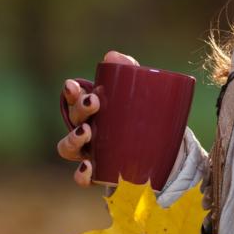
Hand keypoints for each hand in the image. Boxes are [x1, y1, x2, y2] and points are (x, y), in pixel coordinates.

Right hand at [57, 50, 139, 185]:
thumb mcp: (142, 93)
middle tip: (94, 103)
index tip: (73, 86)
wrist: (165, 155)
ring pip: (68, 148)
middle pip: (73, 119)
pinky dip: (81, 174)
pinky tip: (88, 167)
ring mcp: (90, 153)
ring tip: (87, 132)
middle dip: (79, 109)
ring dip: (73, 139)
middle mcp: (87, 130)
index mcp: (94, 109)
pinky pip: (82, 177)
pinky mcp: (100, 174)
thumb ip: (130, 71)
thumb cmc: (146, 118)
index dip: (70, 92)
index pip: (74, 98)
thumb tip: (111, 56)